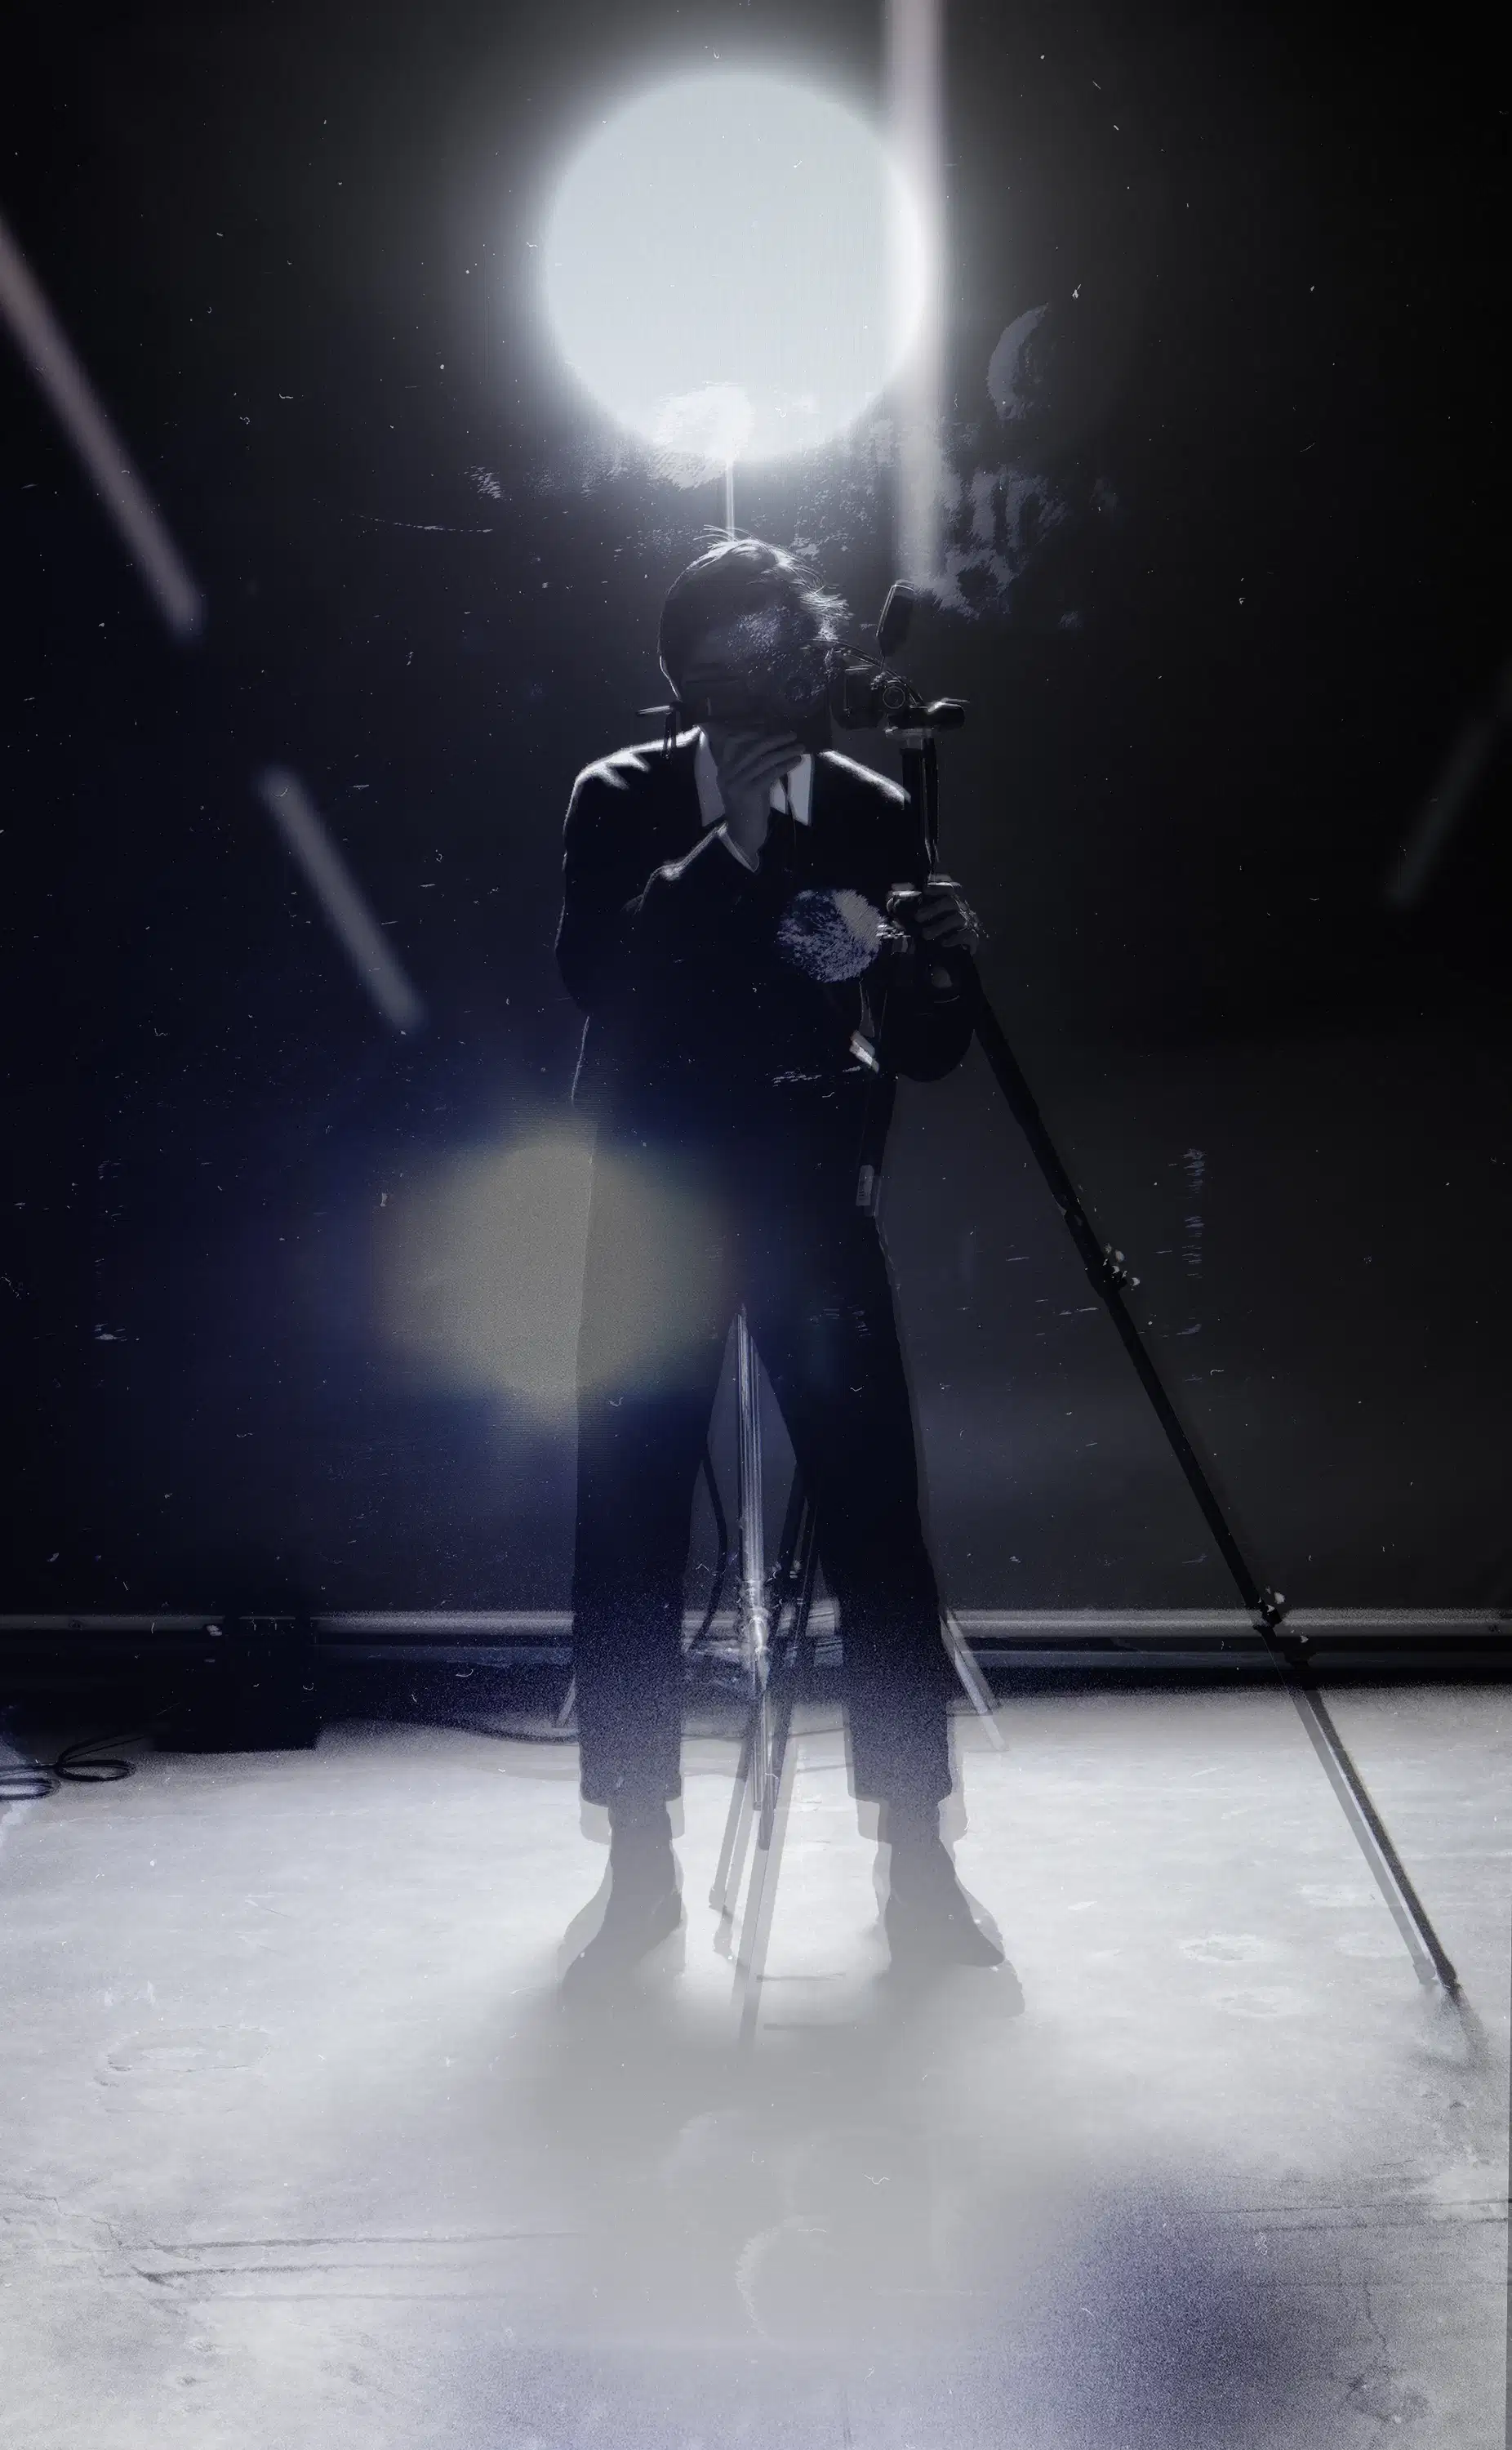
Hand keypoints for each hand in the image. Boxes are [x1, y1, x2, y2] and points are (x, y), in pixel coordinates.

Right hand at [709, 726, 803, 864]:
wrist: (743, 835)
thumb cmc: (749, 810)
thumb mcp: (750, 785)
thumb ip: (756, 768)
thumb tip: (776, 749)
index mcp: (725, 770)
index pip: (734, 742)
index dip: (753, 732)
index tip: (772, 727)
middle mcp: (728, 774)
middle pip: (754, 748)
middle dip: (776, 739)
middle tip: (793, 735)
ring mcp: (737, 783)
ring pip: (765, 760)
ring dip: (785, 751)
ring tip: (800, 748)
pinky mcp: (749, 792)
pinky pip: (771, 773)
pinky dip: (785, 765)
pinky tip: (796, 761)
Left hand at [888, 876, 978, 950]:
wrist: (961, 950)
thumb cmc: (941, 927)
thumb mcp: (926, 917)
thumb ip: (910, 909)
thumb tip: (890, 900)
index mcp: (951, 899)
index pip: (948, 887)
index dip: (937, 886)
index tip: (925, 889)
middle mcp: (961, 908)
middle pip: (950, 901)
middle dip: (933, 908)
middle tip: (918, 917)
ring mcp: (968, 922)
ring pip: (957, 918)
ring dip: (940, 926)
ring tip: (925, 935)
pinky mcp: (973, 937)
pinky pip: (967, 935)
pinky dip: (955, 938)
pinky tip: (944, 943)